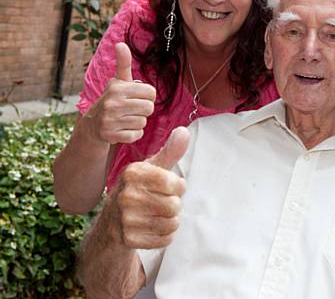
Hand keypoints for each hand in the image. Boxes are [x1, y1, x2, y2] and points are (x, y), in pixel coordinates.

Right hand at [86, 43, 155, 144]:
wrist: (93, 125)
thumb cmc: (113, 100)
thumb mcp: (118, 82)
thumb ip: (123, 63)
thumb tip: (121, 44)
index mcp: (117, 87)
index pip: (151, 93)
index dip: (147, 97)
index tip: (137, 98)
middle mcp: (112, 102)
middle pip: (149, 108)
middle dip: (143, 110)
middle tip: (131, 110)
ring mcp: (110, 120)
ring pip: (143, 122)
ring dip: (137, 122)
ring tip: (125, 119)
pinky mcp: (110, 135)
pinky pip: (136, 135)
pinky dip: (133, 134)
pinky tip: (123, 129)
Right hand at [114, 127, 189, 248]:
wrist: (113, 221)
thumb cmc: (139, 189)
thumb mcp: (153, 168)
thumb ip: (170, 151)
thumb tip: (183, 131)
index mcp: (133, 173)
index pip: (176, 184)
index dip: (178, 187)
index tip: (168, 187)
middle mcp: (126, 195)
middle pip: (175, 205)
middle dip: (174, 205)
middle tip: (160, 203)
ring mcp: (125, 219)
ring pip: (171, 223)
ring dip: (171, 221)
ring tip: (158, 215)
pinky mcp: (128, 240)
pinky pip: (165, 240)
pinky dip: (165, 236)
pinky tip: (153, 229)